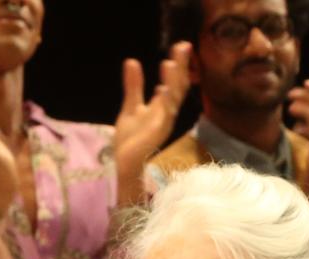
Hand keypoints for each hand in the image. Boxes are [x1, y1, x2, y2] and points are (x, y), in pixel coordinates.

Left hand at [113, 41, 191, 204]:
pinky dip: (164, 102)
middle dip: (181, 67)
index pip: (174, 81)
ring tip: (170, 63)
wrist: (126, 162)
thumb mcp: (131, 105)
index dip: (178, 64)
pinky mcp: (157, 132)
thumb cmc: (131, 137)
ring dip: (172, 81)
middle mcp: (167, 112)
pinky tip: (162, 89)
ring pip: (173, 98)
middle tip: (183, 45)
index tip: (179, 46)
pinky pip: (164, 116)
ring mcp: (164, 122)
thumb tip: (131, 61)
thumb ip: (134, 85)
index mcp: (162, 105)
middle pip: (178, 86)